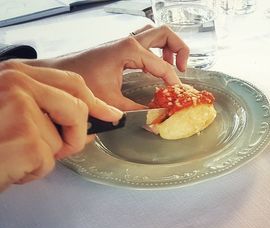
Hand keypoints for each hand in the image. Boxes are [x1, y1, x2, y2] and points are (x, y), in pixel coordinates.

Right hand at [0, 61, 122, 189]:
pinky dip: (32, 171)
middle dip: (75, 134)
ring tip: (12, 153)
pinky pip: (49, 161)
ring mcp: (21, 110)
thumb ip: (42, 105)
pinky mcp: (26, 138)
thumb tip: (87, 118)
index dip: (95, 100)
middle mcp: (17, 86)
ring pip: (61, 140)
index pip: (71, 82)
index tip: (110, 113)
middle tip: (61, 147)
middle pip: (77, 108)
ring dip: (43, 156)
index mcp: (14, 75)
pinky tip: (9, 165)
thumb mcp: (9, 110)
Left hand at [27, 25, 189, 110]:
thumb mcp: (111, 101)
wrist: (58, 75)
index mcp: (129, 50)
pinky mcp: (119, 47)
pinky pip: (146, 41)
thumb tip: (155, 121)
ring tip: (172, 67)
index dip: (173, 80)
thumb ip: (136, 112)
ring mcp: (124, 42)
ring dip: (168, 47)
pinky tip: (154, 68)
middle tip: (182, 69)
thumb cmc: (80, 83)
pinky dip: (156, 50)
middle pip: (165, 33)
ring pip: (156, 33)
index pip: (161, 64)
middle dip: (179, 49)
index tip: (176, 94)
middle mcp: (128, 41)